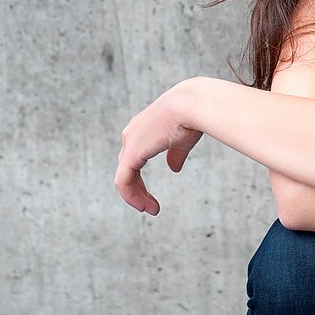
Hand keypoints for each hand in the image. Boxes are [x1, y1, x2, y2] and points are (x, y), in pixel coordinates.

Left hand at [114, 79, 204, 215]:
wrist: (190, 105)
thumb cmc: (190, 118)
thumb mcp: (181, 140)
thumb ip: (175, 154)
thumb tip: (174, 169)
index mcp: (141, 129)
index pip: (132, 159)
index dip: (139, 180)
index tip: (152, 197)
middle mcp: (131, 135)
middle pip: (126, 169)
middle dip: (137, 190)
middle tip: (151, 207)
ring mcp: (130, 143)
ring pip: (124, 178)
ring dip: (136, 197)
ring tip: (150, 210)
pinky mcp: (132, 153)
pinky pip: (123, 181)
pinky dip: (131, 196)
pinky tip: (143, 206)